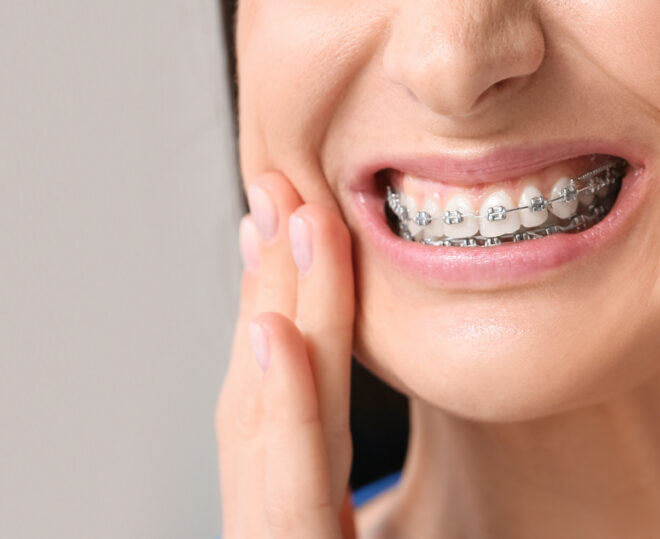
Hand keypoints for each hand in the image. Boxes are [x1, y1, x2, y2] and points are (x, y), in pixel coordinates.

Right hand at [216, 173, 357, 537]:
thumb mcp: (363, 523)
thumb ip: (354, 476)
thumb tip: (339, 373)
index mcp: (294, 508)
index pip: (272, 392)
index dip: (270, 302)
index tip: (280, 220)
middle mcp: (277, 518)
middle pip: (262, 388)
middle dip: (272, 283)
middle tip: (282, 188)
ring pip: (272, 419)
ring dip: (281, 312)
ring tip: (289, 225)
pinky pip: (297, 488)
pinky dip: (285, 407)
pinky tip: (277, 333)